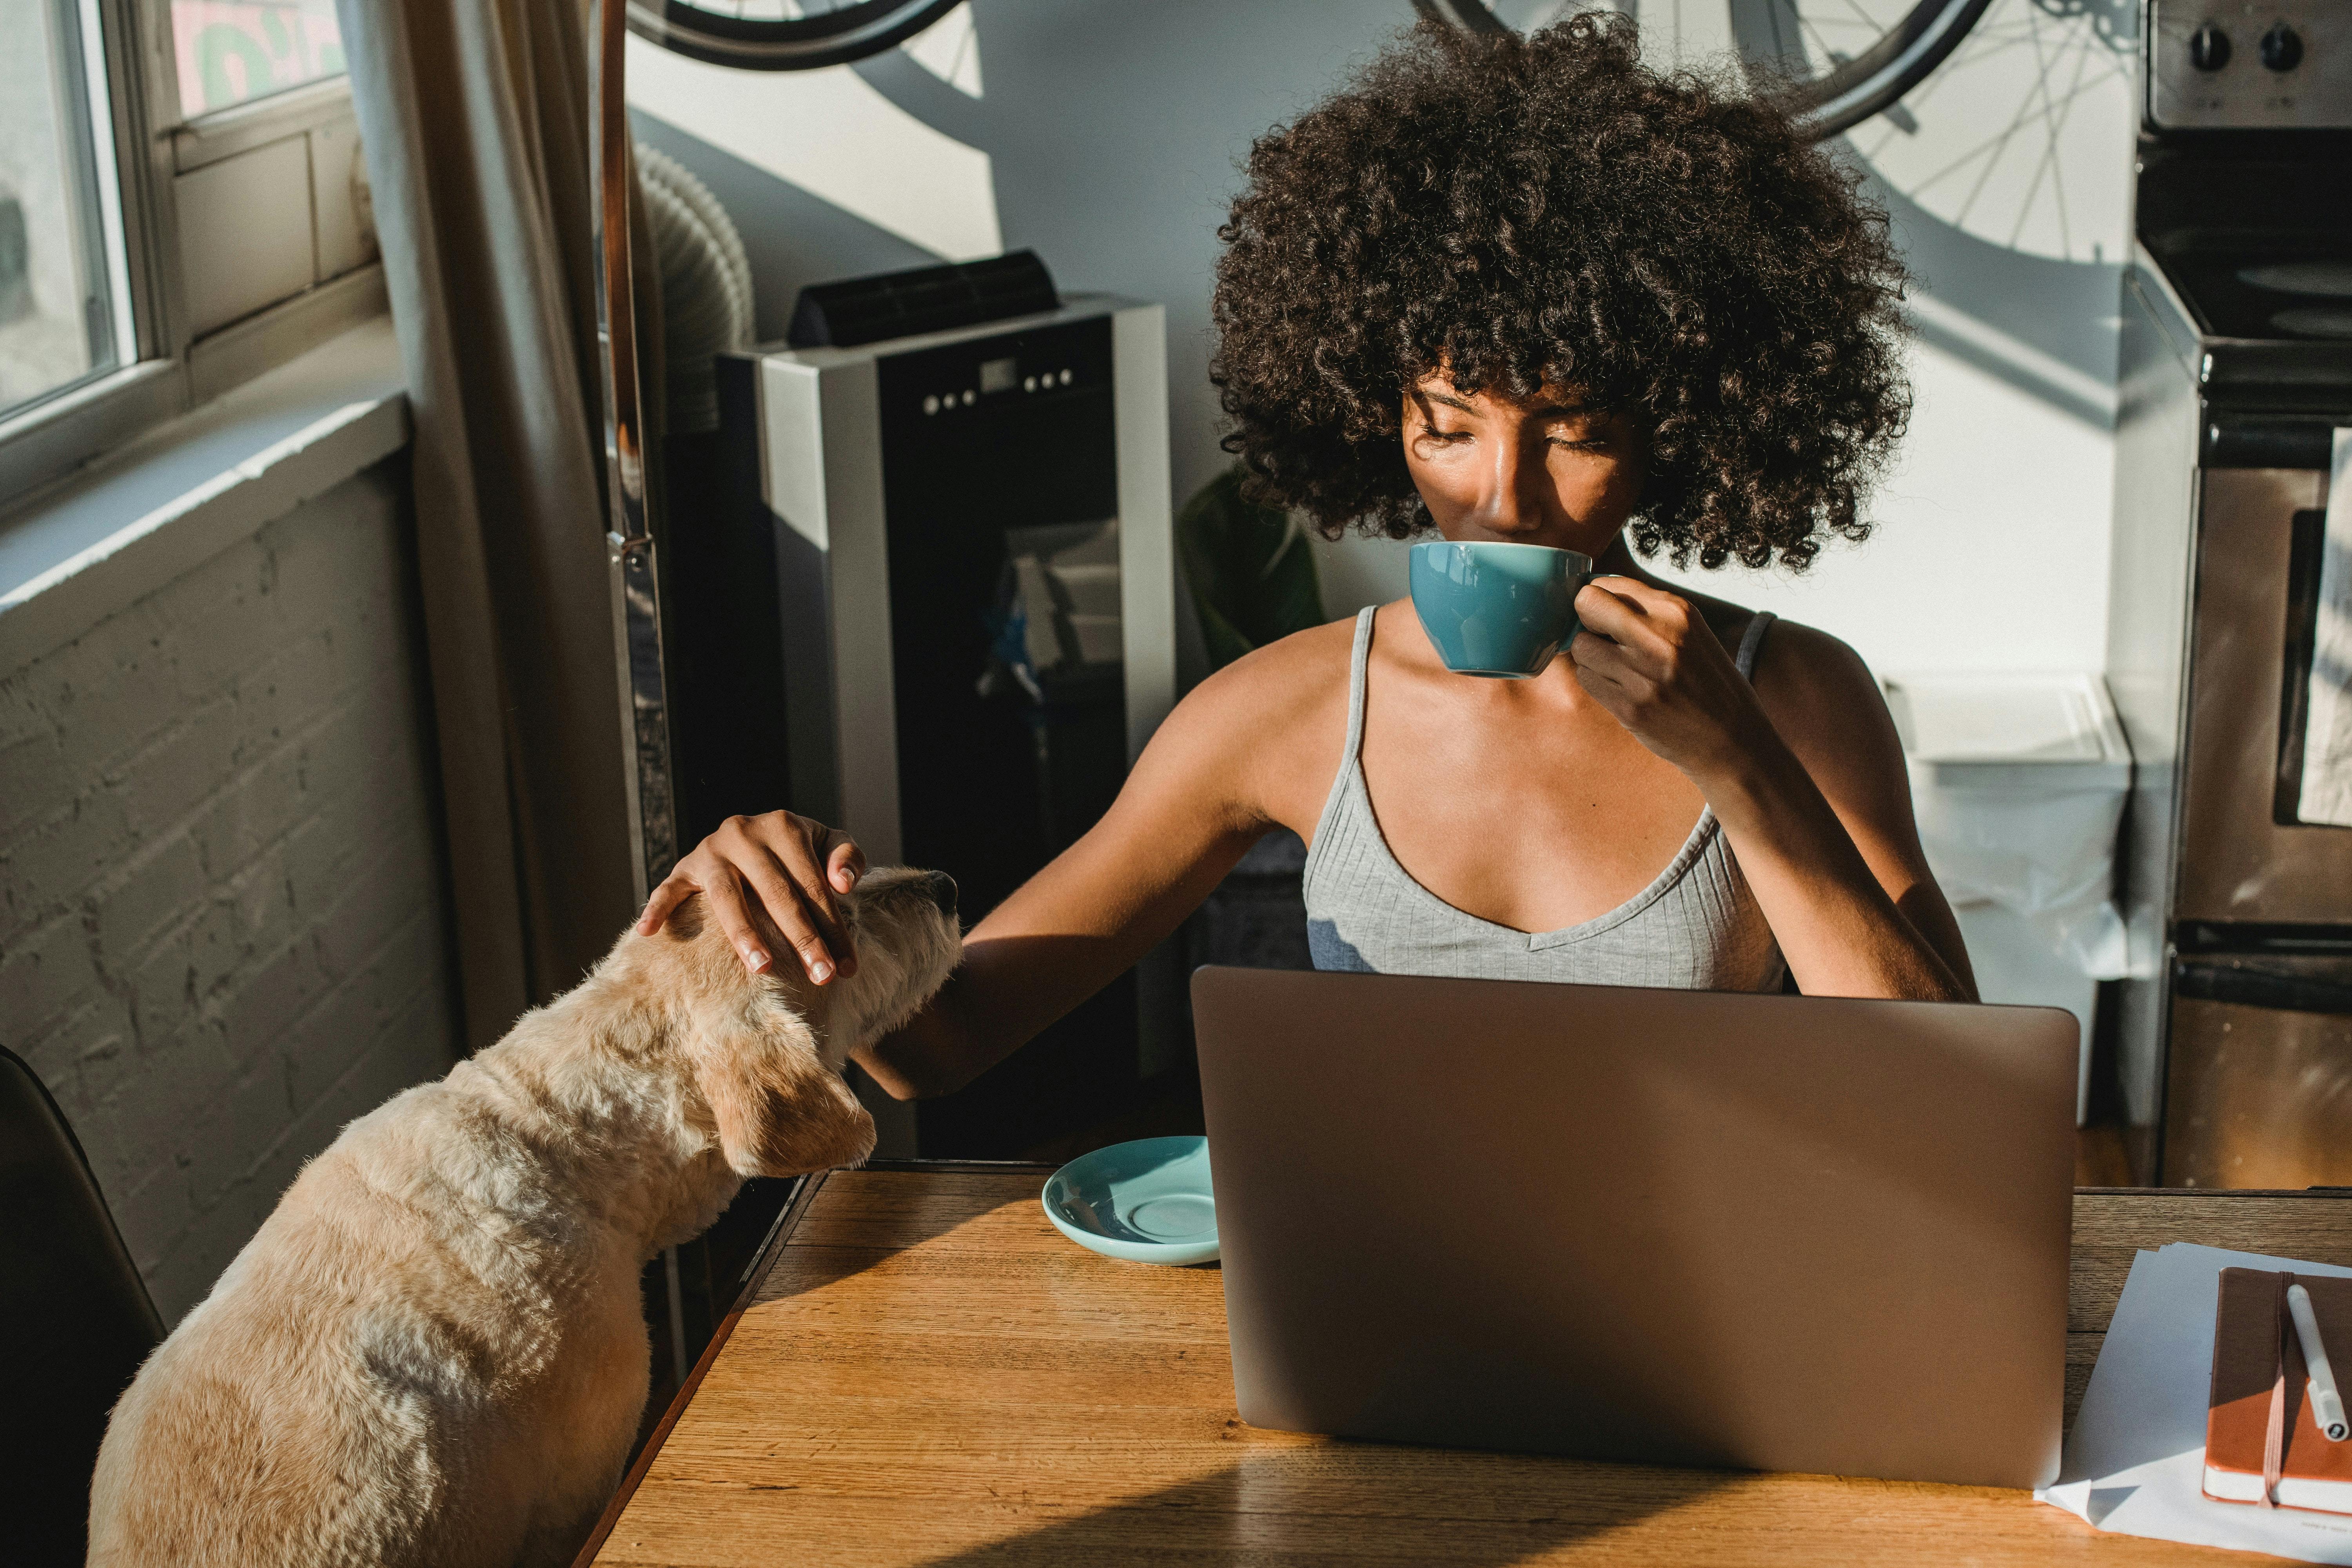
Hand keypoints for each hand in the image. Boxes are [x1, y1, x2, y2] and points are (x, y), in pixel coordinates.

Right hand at [635, 811, 866, 981]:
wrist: (755, 834)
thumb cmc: (798, 851)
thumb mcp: (828, 842)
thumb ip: (847, 856)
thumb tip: (844, 884)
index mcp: (784, 826)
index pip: (814, 886)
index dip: (834, 927)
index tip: (847, 967)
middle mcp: (744, 833)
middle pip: (777, 894)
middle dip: (803, 939)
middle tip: (822, 977)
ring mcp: (711, 851)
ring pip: (727, 897)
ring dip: (745, 934)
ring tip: (763, 968)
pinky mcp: (685, 867)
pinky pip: (668, 889)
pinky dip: (657, 908)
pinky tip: (650, 933)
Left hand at [1567, 577, 1770, 779]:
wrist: (1732, 737)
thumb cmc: (1707, 681)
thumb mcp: (1689, 632)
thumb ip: (1646, 611)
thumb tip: (1590, 597)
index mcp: (1677, 612)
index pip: (1607, 584)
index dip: (1598, 600)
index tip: (1605, 616)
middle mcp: (1660, 638)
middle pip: (1586, 605)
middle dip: (1586, 620)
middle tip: (1602, 637)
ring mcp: (1643, 674)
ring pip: (1580, 647)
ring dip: (1590, 656)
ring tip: (1617, 668)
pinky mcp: (1630, 707)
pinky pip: (1586, 679)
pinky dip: (1596, 681)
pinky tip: (1620, 688)